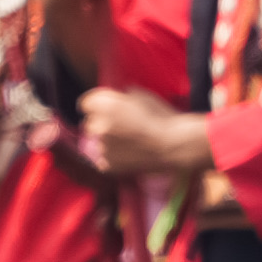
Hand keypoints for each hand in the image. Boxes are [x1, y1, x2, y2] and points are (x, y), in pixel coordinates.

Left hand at [80, 85, 213, 179]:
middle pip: (90, 122)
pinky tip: (131, 152)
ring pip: (97, 141)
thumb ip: (121, 97)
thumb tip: (113, 98)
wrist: (175, 145)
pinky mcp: (107, 165)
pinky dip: (113, 155)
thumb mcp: (142, 96)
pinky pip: (104, 157)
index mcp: (106, 107)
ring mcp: (102, 148)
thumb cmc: (162, 117)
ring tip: (131, 140)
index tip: (103, 106)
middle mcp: (99, 127)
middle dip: (102, 122)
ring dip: (108, 139)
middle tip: (122, 125)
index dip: (96, 104)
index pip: (86, 103)